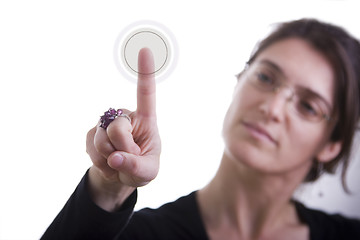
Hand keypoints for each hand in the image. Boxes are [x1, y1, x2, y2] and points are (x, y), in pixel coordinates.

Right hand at [86, 48, 160, 210]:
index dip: (145, 72)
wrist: (121, 174)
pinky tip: (108, 163)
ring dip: (110, 159)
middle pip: (118, 129)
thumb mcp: (148, 172)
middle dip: (123, 150)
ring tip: (118, 162)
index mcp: (146, 119)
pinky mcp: (92, 133)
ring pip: (102, 141)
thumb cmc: (141, 168)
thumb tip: (115, 158)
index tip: (146, 49)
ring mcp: (106, 123)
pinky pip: (91, 150)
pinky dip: (100, 164)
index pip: (146, 94)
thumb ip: (136, 167)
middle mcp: (125, 116)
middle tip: (129, 158)